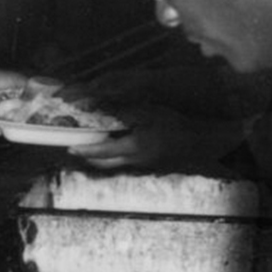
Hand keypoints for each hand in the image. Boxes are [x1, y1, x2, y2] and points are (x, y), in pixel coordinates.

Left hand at [69, 105, 243, 170]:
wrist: (201, 141)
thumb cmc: (174, 124)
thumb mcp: (146, 112)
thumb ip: (119, 109)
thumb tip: (94, 106)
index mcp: (132, 149)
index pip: (101, 153)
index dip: (84, 150)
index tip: (70, 147)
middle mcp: (136, 162)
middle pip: (106, 163)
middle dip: (90, 157)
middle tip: (78, 147)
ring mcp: (145, 165)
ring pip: (117, 164)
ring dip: (103, 157)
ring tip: (94, 146)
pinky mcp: (153, 164)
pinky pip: (129, 162)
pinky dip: (118, 155)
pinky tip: (119, 144)